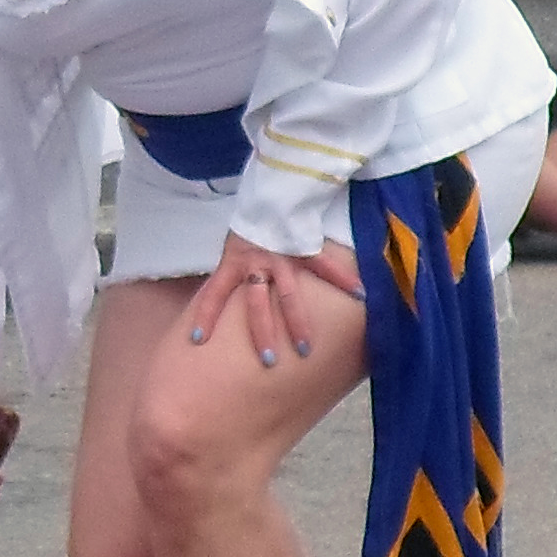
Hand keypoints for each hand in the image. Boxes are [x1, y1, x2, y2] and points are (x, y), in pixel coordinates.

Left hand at [182, 232, 361, 368]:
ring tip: (306, 350)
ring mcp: (281, 258)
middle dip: (261, 333)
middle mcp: (256, 264)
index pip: (214, 292)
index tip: (196, 340)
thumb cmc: (250, 228)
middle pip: (257, 304)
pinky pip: (324, 265)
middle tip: (267, 362)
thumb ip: (233, 274)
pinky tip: (360, 294)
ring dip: (297, 323)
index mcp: (234, 263)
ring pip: (288, 295)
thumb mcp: (233, 249)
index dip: (205, 314)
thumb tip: (224, 300)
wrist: (270, 195)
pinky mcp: (303, 249)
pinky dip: (342, 279)